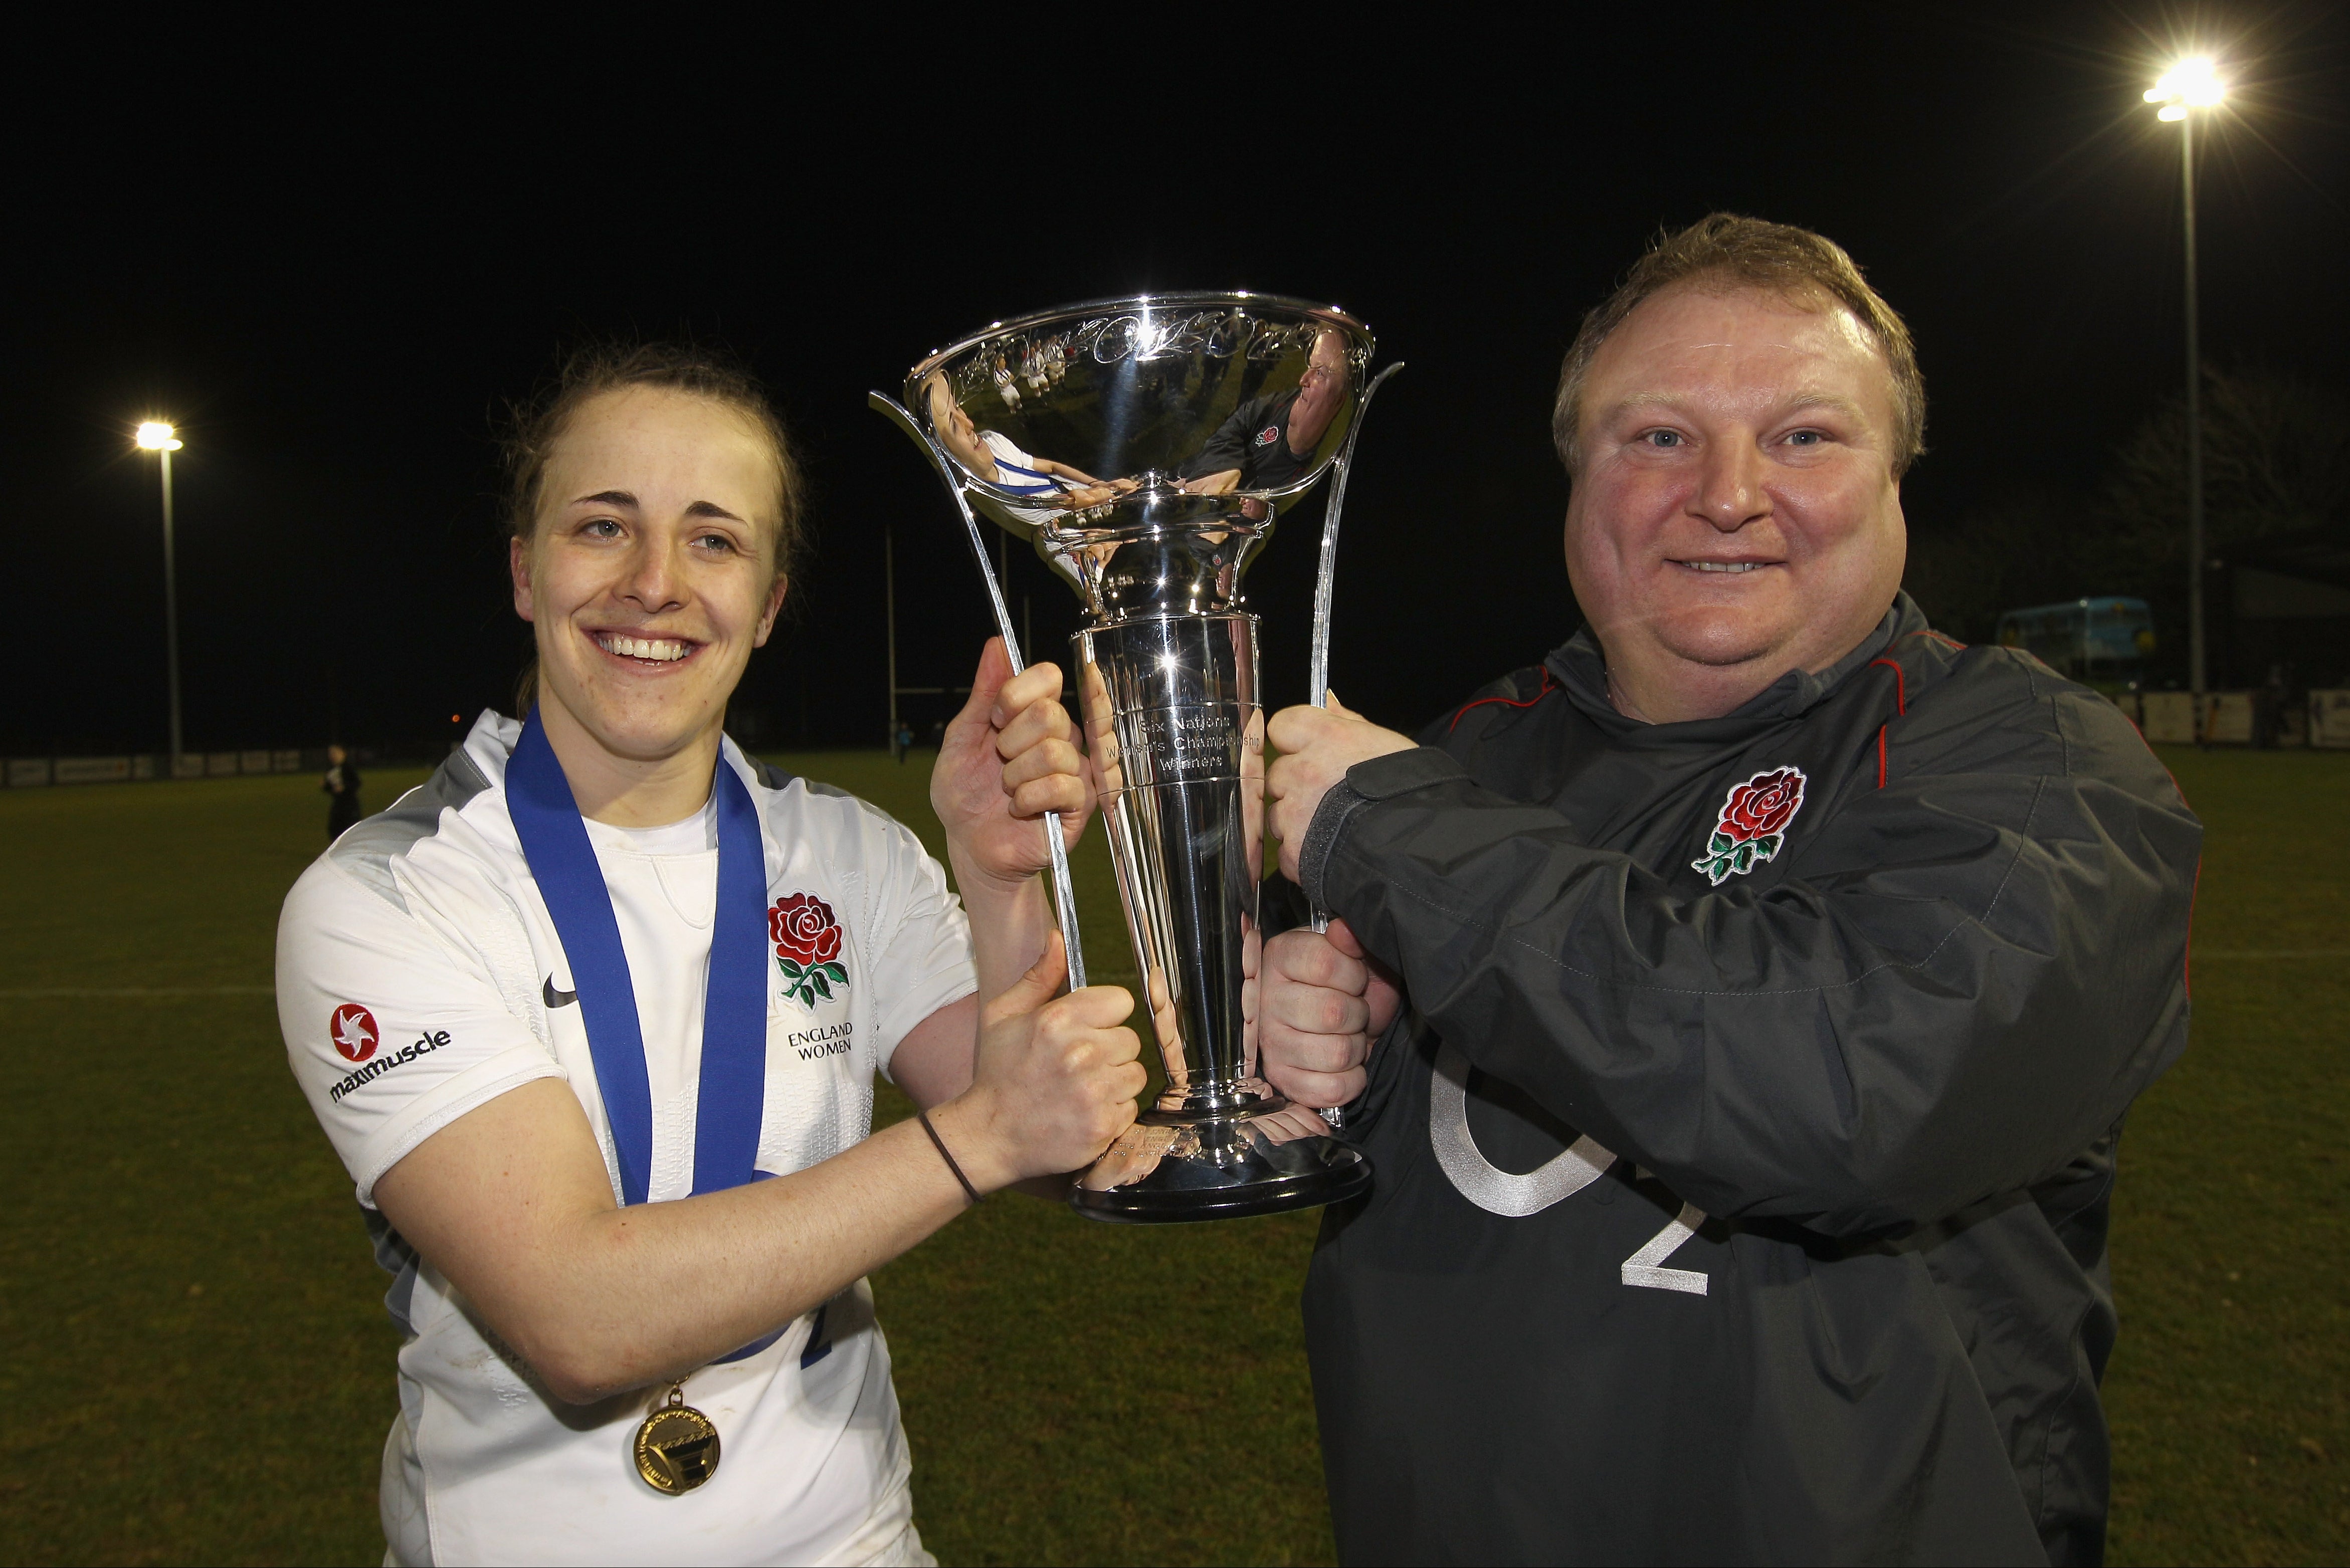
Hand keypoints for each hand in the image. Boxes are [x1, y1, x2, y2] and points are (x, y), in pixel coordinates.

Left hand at [931, 638, 1091, 889]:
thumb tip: (997, 644)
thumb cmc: (966, 793)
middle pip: (1050, 714)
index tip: (995, 717)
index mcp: (1036, 714)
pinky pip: (1062, 786)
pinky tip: (1019, 807)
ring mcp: (1075, 769)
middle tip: (1000, 761)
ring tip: (1008, 791)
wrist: (969, 843)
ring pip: (1054, 752)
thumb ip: (983, 692)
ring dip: (1016, 776)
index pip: (1048, 677)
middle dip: (1010, 741)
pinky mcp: (1081, 804)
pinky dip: (1028, 798)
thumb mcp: (962, 736)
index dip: (1016, 694)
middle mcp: (1062, 736)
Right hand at [939, 934, 1144, 1186]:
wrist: (989, 1135)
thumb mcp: (1005, 1016)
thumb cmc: (998, 1074)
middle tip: (1079, 1064)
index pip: (1121, 1001)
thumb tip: (1058, 940)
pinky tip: (1084, 1111)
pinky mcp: (1103, 1126)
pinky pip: (1131, 1108)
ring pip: (1135, 1074)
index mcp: (1058, 1020)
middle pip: (1131, 1039)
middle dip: (1110, 1050)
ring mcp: (1094, 1092)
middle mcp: (1081, 1053)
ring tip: (1082, 1088)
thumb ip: (1039, 977)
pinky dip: (1113, 1111)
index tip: (1090, 1029)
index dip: (1106, 1015)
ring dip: (1115, 1081)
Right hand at [1259, 920, 1399, 1108]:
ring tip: (1347, 1035)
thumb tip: (1343, 930)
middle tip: (1351, 1010)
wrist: (1341, 1023)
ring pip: (1336, 1053)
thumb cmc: (1345, 984)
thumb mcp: (1355, 953)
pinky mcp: (1282, 1081)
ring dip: (1356, 1047)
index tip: (1354, 978)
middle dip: (1358, 1013)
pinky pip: (1333, 1089)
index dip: (1353, 974)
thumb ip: (1351, 938)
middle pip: (1333, 1012)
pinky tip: (1345, 1063)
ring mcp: (1270, 1044)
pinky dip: (1353, 1079)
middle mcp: (1265, 1000)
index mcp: (1278, 957)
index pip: (1324, 964)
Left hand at [1264, 694, 1414, 883]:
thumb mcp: (1387, 744)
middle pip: (1279, 773)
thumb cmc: (1411, 793)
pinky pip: (1286, 850)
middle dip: (1296, 785)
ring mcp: (1295, 813)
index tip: (1305, 750)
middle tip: (1326, 797)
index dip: (1293, 740)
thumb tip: (1328, 701)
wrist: (1418, 845)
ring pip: (1277, 813)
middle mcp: (1304, 771)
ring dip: (1295, 821)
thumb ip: (1348, 722)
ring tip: (1332, 828)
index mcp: (1327, 738)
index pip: (1283, 725)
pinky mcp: (1294, 850)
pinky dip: (1302, 854)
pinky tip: (1328, 852)